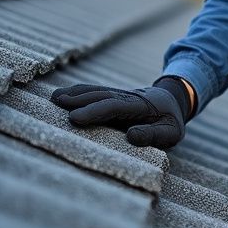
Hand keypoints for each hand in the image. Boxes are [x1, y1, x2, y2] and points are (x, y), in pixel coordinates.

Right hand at [51, 76, 191, 148]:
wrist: (172, 100)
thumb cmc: (171, 122)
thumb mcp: (171, 132)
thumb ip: (153, 135)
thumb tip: (130, 136)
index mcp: (141, 106)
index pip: (115, 106)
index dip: (95, 112)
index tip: (75, 118)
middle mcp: (128, 96)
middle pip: (102, 95)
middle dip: (80, 99)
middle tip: (57, 104)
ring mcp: (120, 94)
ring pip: (96, 91)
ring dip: (76, 93)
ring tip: (54, 98)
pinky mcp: (113, 96)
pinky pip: (95, 92)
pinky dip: (79, 91)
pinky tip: (62, 94)